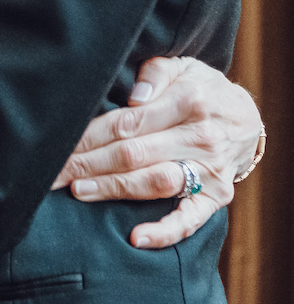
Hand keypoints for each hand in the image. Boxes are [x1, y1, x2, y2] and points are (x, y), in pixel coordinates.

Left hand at [53, 57, 262, 248]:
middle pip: (134, 154)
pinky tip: (137, 238)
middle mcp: (200, 137)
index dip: (91, 136)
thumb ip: (155, 74)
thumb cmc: (201, 88)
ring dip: (113, 189)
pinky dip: (165, 231)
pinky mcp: (218, 197)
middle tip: (54, 173)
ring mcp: (209, 171)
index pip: (128, 122)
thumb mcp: (182, 65)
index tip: (60, 144)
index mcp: (188, 100)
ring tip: (79, 191)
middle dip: (89, 164)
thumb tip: (134, 98)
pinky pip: (191, 220)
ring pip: (154, 183)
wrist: (248, 117)